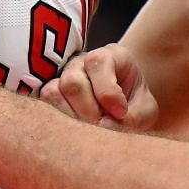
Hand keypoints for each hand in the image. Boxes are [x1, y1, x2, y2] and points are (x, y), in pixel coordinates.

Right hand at [40, 44, 157, 129]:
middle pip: (73, 82)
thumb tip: (104, 126)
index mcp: (108, 57)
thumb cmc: (134, 106)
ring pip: (52, 94)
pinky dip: (58, 123)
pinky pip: (42, 107)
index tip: (121, 112)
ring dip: (71, 117)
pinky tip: (76, 132)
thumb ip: (134, 117)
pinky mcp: (48, 97)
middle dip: (89, 111)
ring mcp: (60, 78)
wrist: (124, 110)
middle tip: (103, 125)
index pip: (98, 63)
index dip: (108, 92)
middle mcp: (80, 63)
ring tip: (89, 130)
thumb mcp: (146, 110)